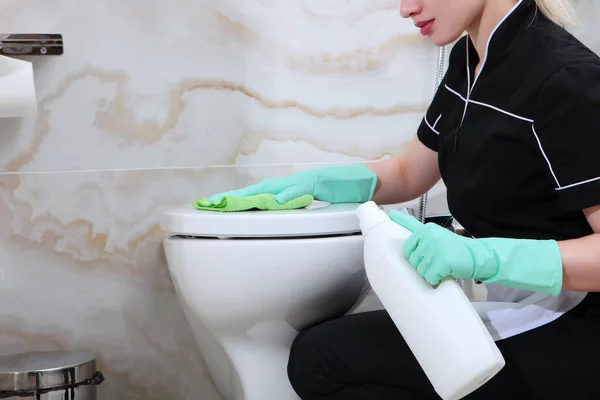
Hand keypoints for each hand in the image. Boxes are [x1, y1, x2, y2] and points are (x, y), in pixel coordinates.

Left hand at [210, 165, 376, 204]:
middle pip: (261, 190)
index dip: (239, 202)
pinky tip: (272, 201)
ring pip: (274, 188)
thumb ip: (302, 208)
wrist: (380, 182)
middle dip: (235, 198)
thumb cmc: (352, 193)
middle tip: (210, 205)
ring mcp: (309, 181)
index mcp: (295, 190)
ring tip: (229, 203)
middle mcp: (298, 183)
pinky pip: (301, 189)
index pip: (262, 196)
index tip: (217, 208)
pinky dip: (286, 195)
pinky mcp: (324, 182)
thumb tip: (282, 214)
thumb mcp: (322, 206)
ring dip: (251, 196)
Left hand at [388, 210, 495, 284]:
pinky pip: (430, 277)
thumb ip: (423, 240)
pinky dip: (436, 280)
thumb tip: (406, 245)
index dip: (398, 219)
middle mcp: (428, 236)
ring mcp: (434, 247)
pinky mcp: (441, 261)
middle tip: (437, 262)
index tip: (390, 213)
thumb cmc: (457, 251)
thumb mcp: (439, 239)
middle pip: (411, 258)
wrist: (478, 257)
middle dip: (421, 265)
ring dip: (430, 273)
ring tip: (443, 266)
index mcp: (426, 230)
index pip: (409, 225)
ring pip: (420, 269)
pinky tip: (446, 272)